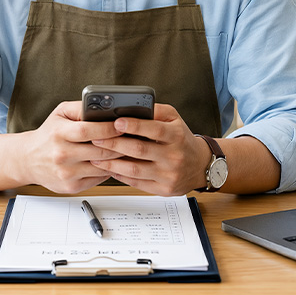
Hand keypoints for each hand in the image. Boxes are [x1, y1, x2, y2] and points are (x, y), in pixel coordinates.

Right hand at [19, 101, 123, 192]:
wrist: (28, 159)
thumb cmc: (48, 134)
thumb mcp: (60, 113)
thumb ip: (80, 108)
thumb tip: (103, 106)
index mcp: (58, 134)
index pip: (88, 131)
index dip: (109, 128)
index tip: (123, 124)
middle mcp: (61, 155)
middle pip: (99, 150)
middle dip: (120, 144)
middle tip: (133, 138)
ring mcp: (66, 173)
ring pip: (102, 166)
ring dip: (118, 159)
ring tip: (128, 150)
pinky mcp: (71, 186)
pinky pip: (98, 178)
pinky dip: (108, 170)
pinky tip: (114, 162)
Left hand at [90, 104, 211, 195]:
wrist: (200, 165)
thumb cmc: (182, 139)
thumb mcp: (175, 120)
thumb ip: (156, 111)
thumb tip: (132, 106)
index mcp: (176, 135)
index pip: (154, 129)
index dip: (134, 125)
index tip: (116, 122)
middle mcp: (173, 156)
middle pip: (139, 150)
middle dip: (114, 144)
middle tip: (96, 138)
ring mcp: (168, 174)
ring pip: (134, 169)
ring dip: (112, 163)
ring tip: (96, 156)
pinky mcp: (163, 188)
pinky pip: (137, 182)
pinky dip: (120, 176)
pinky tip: (109, 169)